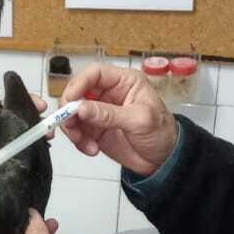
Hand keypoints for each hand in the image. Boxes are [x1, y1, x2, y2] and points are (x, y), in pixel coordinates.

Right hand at [59, 64, 178, 176]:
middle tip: (70, 124)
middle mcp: (108, 93)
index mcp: (124, 82)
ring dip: (72, 128)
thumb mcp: (139, 121)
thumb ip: (109, 114)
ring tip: (83, 142)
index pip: (95, 73)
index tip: (70, 101)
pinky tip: (91, 149)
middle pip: (78, 92)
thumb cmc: (161, 133)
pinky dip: (78, 140)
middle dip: (70, 109)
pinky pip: (77, 130)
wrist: (164, 160)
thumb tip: (81, 108)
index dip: (79, 83)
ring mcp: (100, 111)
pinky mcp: (95, 129)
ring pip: (73, 113)